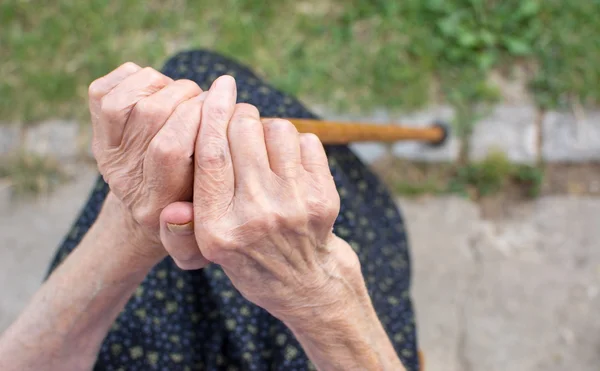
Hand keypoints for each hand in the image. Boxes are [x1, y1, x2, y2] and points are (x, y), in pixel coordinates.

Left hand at [88, 62, 207, 265]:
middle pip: (151, 114)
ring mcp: (106, 156)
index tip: (225, 104)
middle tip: (210, 99)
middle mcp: (125, 180)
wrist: (152, 209)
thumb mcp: (216, 206)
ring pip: (128, 100)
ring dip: (164, 86)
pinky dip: (134, 78)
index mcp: (158, 203)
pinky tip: (159, 88)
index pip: (169, 149)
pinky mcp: (96, 134)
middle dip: (187, 96)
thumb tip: (233, 128)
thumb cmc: (197, 201)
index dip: (200, 116)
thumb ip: (224, 178)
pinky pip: (105, 92)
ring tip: (187, 96)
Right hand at [186, 75, 367, 324]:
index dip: (212, 112)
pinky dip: (295, 143)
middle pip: (243, 131)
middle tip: (239, 122)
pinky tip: (287, 164)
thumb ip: (179, 230)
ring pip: (277, 130)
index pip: (210, 153)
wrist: (302, 280)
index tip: (218, 87)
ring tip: (264, 150)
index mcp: (218, 228)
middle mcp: (257, 215)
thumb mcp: (205, 251)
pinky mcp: (323, 197)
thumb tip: (170, 211)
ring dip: (267, 129)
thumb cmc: (246, 256)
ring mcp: (294, 206)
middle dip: (239, 115)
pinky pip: (307, 141)